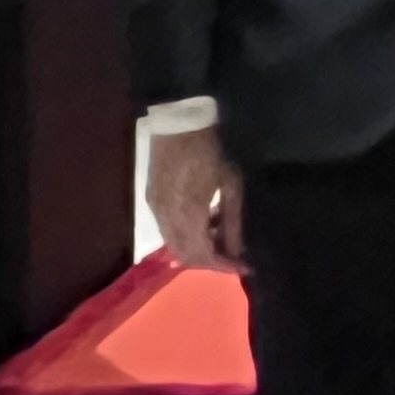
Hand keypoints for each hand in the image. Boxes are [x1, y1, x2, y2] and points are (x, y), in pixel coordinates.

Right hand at [145, 125, 247, 273]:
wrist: (178, 127)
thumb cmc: (210, 153)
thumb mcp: (230, 185)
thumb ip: (232, 221)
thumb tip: (236, 250)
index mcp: (188, 215)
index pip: (203, 255)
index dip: (223, 265)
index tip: (243, 268)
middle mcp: (167, 219)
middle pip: (185, 255)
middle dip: (210, 262)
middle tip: (232, 257)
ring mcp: (155, 212)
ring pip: (174, 245)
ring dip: (196, 250)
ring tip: (220, 240)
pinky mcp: (150, 202)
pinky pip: (167, 232)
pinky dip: (185, 237)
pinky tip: (203, 227)